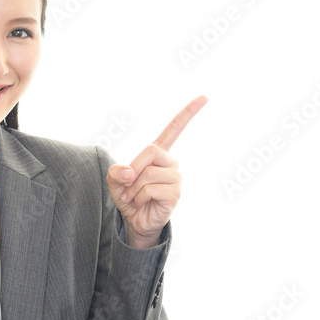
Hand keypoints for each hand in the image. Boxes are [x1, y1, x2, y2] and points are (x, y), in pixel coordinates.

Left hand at [106, 96, 207, 248]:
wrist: (135, 221)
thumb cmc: (128, 197)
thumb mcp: (115, 181)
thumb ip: (115, 172)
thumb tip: (128, 173)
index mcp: (159, 153)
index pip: (175, 128)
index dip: (188, 112)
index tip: (204, 97)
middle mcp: (170, 163)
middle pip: (152, 150)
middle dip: (134, 168)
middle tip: (126, 185)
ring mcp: (175, 178)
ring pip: (150, 173)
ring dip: (134, 187)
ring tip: (133, 197)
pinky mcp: (175, 193)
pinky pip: (152, 188)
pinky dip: (140, 197)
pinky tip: (143, 203)